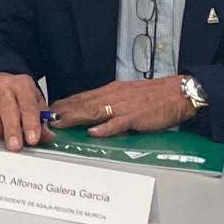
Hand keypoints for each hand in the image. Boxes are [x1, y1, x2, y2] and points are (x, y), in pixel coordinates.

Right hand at [0, 72, 49, 151]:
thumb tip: (47, 136)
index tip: (33, 139)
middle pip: (7, 111)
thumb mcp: (32, 99)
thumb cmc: (13, 93)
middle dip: (12, 131)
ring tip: (3, 125)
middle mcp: (1, 86)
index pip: (27, 105)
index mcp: (21, 84)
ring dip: (0, 132)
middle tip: (16, 146)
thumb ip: (41, 118)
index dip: (31, 124)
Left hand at [49, 78, 195, 136]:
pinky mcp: (135, 118)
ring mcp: (123, 107)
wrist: (177, 93)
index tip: (51, 108)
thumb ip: (111, 101)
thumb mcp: (127, 93)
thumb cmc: (154, 95)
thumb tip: (95, 110)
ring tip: (60, 123)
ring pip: (94, 112)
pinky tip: (93, 132)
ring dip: (75, 118)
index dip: (66, 103)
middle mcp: (113, 96)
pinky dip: (104, 128)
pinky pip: (117, 124)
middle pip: (83, 103)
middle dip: (64, 111)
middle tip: (47, 117)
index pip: (83, 97)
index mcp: (111, 91)